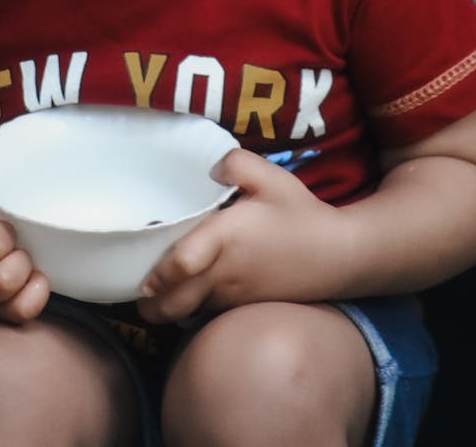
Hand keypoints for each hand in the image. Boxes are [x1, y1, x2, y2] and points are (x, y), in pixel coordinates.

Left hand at [137, 148, 345, 322]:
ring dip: (169, 307)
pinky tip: (190, 289)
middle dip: (150, 304)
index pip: (182, 264)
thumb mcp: (271, 177)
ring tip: (157, 290)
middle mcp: (222, 273)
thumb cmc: (300, 214)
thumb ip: (235, 163)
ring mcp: (232, 295)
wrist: (338, 255)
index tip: (141, 273)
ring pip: (187, 313)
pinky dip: (191, 307)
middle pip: (173, 304)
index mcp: (225, 239)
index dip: (158, 273)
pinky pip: (206, 312)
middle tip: (138, 288)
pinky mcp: (242, 306)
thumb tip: (210, 167)